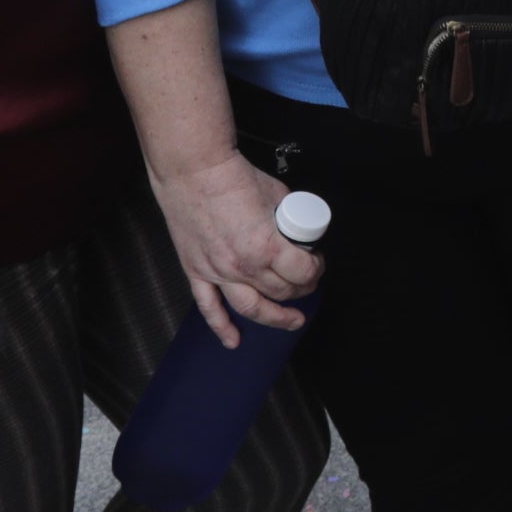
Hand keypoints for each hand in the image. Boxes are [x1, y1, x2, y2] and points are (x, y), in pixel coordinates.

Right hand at [147, 152, 320, 349]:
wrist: (194, 171)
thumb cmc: (230, 178)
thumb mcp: (277, 194)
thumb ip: (288, 218)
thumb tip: (298, 228)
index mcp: (265, 246)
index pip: (302, 272)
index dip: (317, 269)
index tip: (317, 262)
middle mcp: (243, 266)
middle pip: (282, 292)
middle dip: (302, 289)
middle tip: (307, 281)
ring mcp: (219, 272)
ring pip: (253, 308)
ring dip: (276, 318)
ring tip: (291, 321)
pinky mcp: (198, 271)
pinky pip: (210, 308)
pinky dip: (222, 327)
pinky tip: (234, 340)